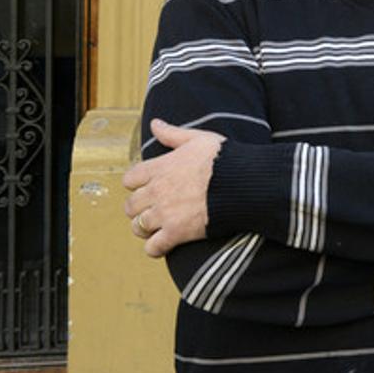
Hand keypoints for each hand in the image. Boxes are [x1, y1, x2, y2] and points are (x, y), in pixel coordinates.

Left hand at [122, 119, 224, 257]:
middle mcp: (157, 192)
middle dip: (140, 208)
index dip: (137, 184)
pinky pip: (153, 248)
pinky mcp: (176, 233)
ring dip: (146, 228)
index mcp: (159, 168)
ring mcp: (165, 214)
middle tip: (154, 209)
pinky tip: (165, 244)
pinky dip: (156, 248)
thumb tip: (155, 124)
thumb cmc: (224, 159)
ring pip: (138, 227)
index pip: (130, 179)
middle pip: (130, 206)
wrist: (243, 182)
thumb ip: (173, 134)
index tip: (149, 186)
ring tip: (158, 227)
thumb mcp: (198, 139)